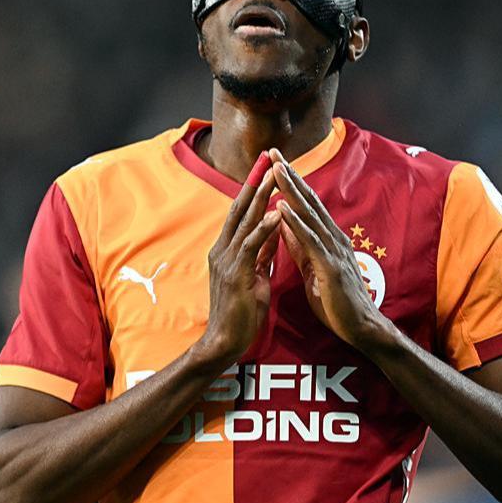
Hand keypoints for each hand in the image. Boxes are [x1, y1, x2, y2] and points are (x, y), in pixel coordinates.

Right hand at [196, 154, 281, 364]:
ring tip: (277, 177)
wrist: (225, 343)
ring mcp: (227, 260)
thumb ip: (262, 253)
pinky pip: (252, 245)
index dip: (253, 190)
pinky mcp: (236, 273)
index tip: (266, 169)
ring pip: (246, 221)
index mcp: (226, 250)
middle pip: (241, 209)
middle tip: (270, 160)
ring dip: (262, 197)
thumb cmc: (240, 314)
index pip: (241, 213)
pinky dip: (266, 227)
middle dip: (256, 183)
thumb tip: (274, 232)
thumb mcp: (255, 276)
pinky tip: (279, 213)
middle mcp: (223, 250)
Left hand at [270, 149, 386, 347]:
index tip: (273, 163)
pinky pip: (310, 241)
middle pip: (308, 200)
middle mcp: (332, 237)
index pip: (306, 204)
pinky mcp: (331, 266)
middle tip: (273, 152)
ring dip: (291, 191)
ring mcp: (333, 250)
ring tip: (275, 170)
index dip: (290, 182)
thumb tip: (283, 223)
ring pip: (309, 214)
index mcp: (327, 238)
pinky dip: (296, 223)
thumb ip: (299, 245)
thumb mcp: (312, 267)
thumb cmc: (336, 301)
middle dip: (289, 175)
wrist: (360, 327)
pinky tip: (282, 209)